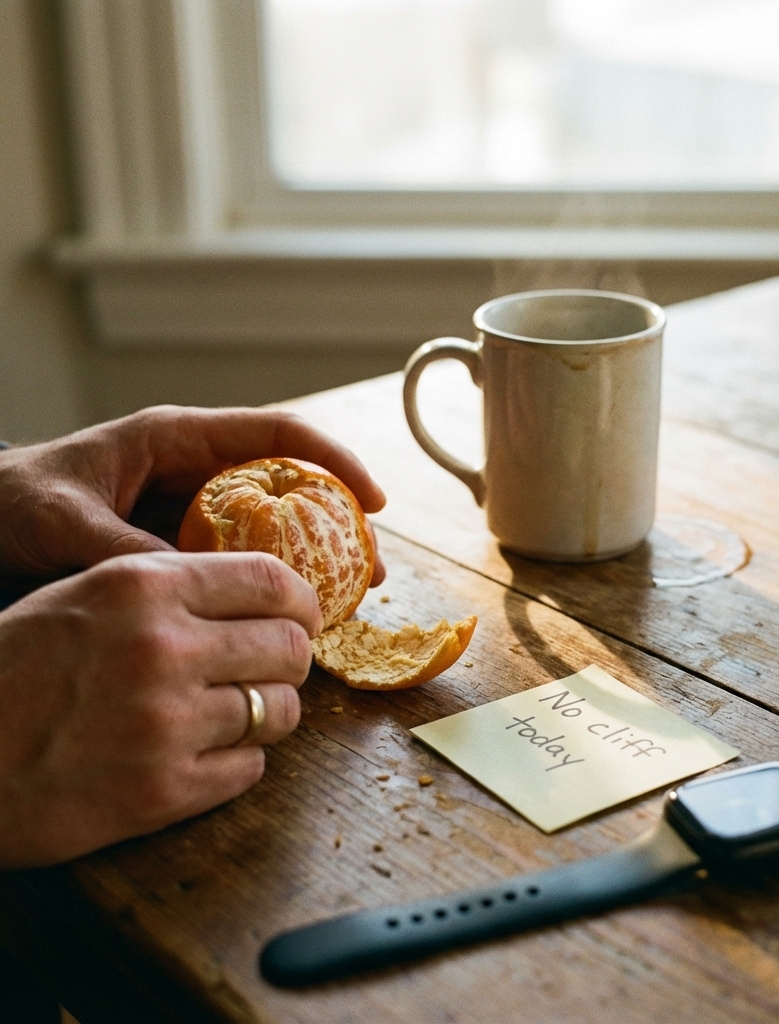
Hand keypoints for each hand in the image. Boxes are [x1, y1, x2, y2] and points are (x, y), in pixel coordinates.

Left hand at [0, 405, 386, 583]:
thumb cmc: (8, 501)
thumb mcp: (61, 519)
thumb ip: (120, 547)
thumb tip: (189, 587)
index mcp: (175, 439)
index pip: (276, 435)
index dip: (333, 460)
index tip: (372, 498)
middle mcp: (194, 469)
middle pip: (290, 484)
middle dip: (339, 520)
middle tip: (372, 567)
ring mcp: (190, 508)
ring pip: (273, 525)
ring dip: (315, 557)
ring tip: (350, 598)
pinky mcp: (180, 545)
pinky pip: (241, 560)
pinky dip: (271, 583)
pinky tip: (291, 614)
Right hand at [0, 551, 321, 867]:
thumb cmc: (12, 670)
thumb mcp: (83, 596)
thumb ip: (172, 588)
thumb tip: (266, 597)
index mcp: (143, 587)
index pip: (274, 580)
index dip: (303, 602)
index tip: (303, 618)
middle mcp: (162, 648)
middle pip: (289, 647)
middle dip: (290, 660)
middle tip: (268, 671)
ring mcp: (165, 724)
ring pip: (281, 711)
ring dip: (269, 713)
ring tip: (233, 715)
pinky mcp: (161, 792)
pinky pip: (250, 769)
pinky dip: (237, 763)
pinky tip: (200, 756)